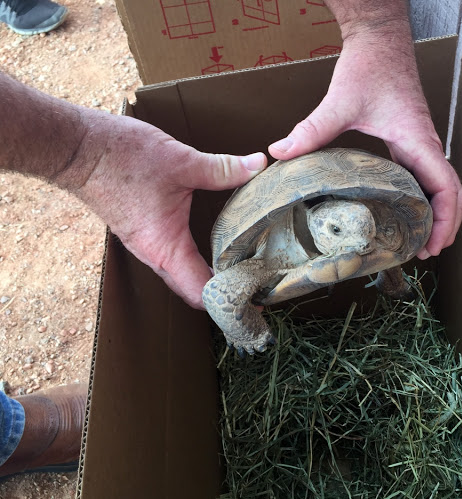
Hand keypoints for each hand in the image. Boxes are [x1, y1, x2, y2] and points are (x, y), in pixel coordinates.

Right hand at [68, 112, 265, 308]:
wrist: (77, 148)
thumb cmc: (122, 158)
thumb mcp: (182, 162)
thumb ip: (224, 168)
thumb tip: (258, 165)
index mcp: (165, 248)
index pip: (199, 292)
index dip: (226, 300)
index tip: (253, 296)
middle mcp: (153, 255)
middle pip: (190, 290)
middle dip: (221, 293)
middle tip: (252, 285)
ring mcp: (144, 245)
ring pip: (179, 275)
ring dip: (206, 277)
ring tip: (239, 269)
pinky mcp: (140, 233)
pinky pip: (169, 259)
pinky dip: (192, 261)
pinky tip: (212, 245)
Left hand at [269, 30, 461, 257]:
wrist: (380, 41)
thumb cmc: (370, 66)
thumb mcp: (341, 101)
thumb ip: (312, 128)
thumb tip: (280, 152)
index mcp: (418, 141)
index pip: (447, 187)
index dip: (445, 220)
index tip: (433, 245)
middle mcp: (426, 146)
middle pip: (453, 193)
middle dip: (445, 225)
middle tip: (426, 252)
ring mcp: (420, 144)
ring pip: (442, 186)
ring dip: (438, 214)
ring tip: (421, 241)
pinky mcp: (410, 142)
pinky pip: (426, 176)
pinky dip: (425, 199)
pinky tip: (406, 212)